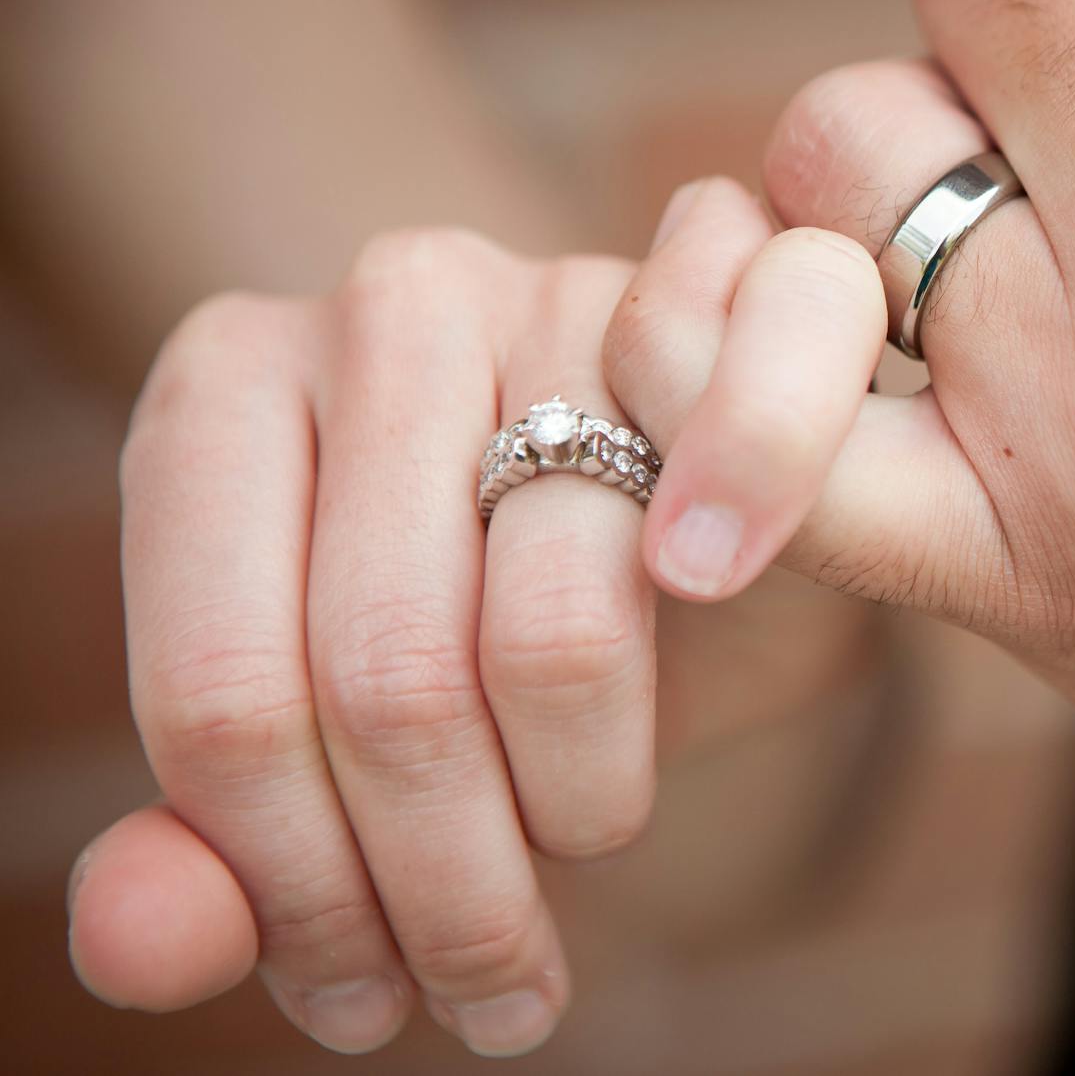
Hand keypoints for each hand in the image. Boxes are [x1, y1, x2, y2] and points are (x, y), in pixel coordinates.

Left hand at [70, 231, 656, 1055]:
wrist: (699, 511)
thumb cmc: (491, 623)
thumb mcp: (335, 740)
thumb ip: (216, 848)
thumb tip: (136, 947)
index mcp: (225, 391)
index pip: (219, 690)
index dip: (290, 890)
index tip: (359, 1007)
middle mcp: (378, 310)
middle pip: (380, 676)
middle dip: (438, 887)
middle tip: (488, 994)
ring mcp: (553, 296)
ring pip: (538, 643)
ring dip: (563, 817)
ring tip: (571, 863)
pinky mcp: (713, 328)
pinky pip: (685, 574)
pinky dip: (660, 714)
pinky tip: (641, 776)